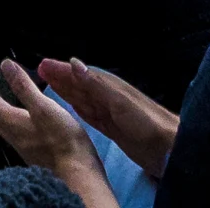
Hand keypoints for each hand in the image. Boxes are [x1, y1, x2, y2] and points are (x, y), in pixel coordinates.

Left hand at [0, 61, 126, 205]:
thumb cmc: (61, 139)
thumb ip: (24, 87)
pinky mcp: (35, 154)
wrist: (76, 174)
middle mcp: (15, 137)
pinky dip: (11, 121)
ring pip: (4, 126)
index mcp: (14, 123)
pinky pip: (15, 134)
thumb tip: (5, 65)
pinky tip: (21, 121)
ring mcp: (25, 147)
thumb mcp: (43, 107)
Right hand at [35, 56, 180, 181]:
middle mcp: (107, 98)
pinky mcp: (112, 128)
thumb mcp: (119, 102)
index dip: (62, 70)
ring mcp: (110, 113)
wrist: (169, 147)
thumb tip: (75, 63)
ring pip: (82, 99)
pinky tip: (72, 106)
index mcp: (108, 88)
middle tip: (41, 70)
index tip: (43, 64)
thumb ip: (97, 84)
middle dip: (61, 77)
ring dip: (67, 91)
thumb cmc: (147, 122)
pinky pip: (90, 115)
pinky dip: (79, 108)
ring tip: (50, 84)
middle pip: (78, 85)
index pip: (80, 75)